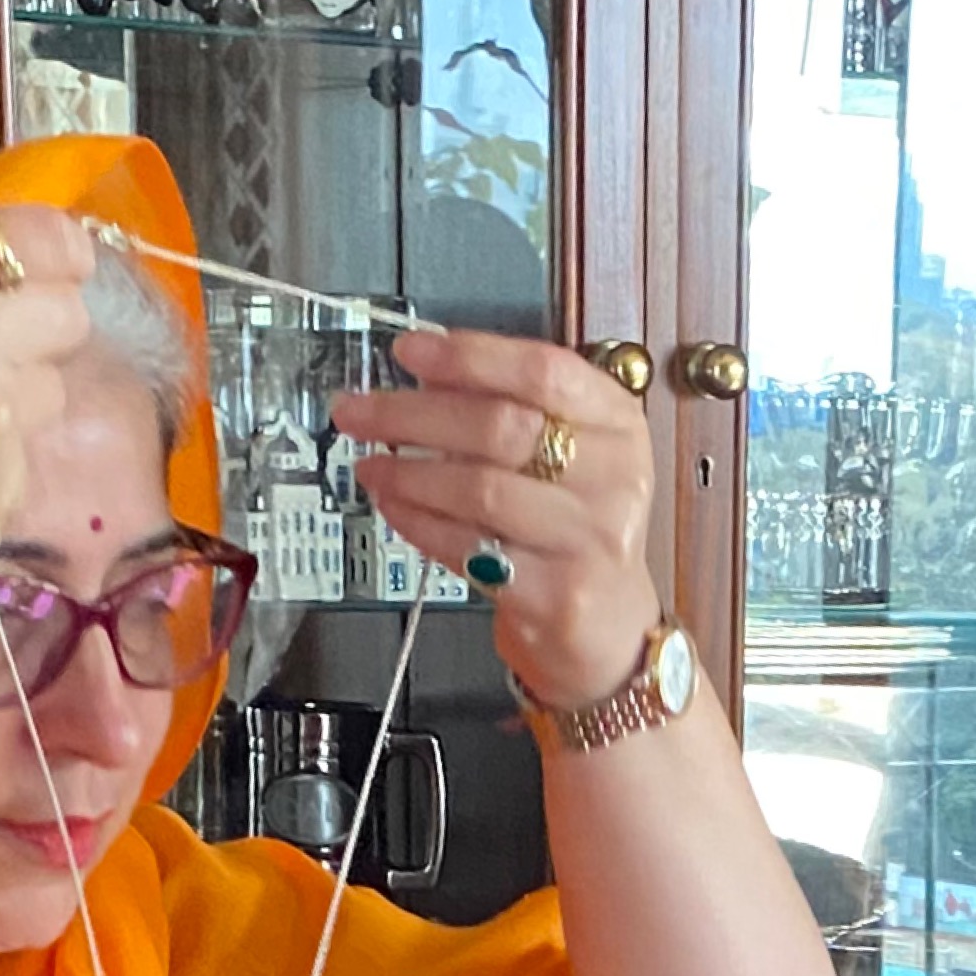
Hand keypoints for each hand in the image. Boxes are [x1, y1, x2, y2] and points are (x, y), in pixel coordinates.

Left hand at [329, 329, 665, 714]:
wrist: (609, 625)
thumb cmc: (575, 530)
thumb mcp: (568, 458)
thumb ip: (511, 413)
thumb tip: (427, 376)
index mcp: (616, 424)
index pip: (543, 370)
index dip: (470, 356)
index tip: (410, 351)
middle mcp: (611, 475)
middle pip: (501, 427)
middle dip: (414, 415)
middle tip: (358, 410)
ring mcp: (587, 536)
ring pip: (479, 488)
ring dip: (409, 473)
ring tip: (369, 465)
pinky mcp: (553, 591)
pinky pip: (466, 546)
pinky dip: (418, 522)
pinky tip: (391, 505)